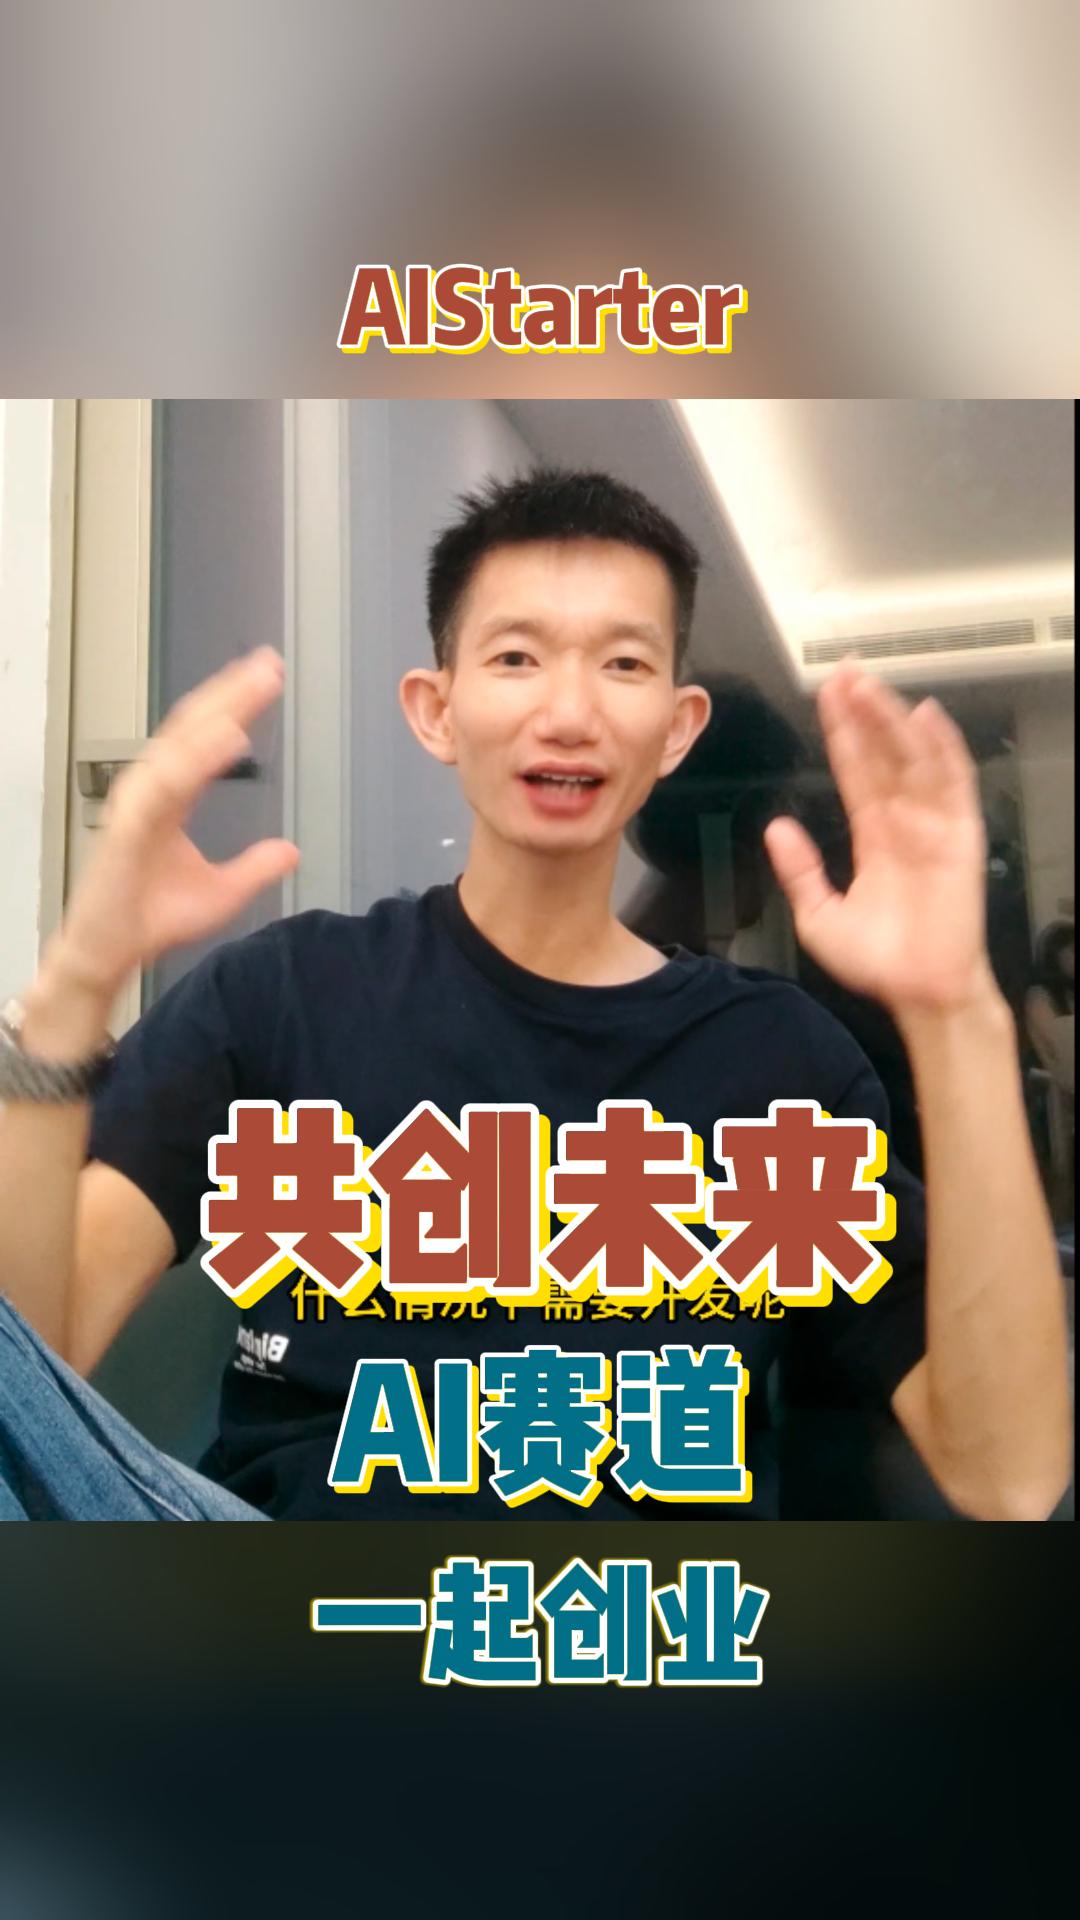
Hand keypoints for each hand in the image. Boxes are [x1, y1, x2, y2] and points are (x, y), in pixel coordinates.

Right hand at [48, 647, 299, 1002]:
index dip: (235, 705)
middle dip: (232, 693)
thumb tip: (292, 850)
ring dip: (220, 712)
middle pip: (194, 727)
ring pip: (181, 746)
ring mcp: (138, 804)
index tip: (268, 676)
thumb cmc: (151, 917)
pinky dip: (198, 758)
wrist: (111, 952)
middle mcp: (152, 789)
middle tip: (269, 663)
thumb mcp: (221, 892)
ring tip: (255, 687)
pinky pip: (168, 785)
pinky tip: (230, 738)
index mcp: (170, 796)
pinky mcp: (129, 826)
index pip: (204, 738)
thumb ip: (254, 868)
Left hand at [763, 659, 992, 1015]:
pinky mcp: (960, 837)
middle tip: (845, 672)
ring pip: (911, 760)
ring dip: (892, 721)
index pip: (855, 772)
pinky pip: (954, 785)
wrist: (918, 993)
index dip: (842, 734)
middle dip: (864, 713)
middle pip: (882, 755)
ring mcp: (933, 826)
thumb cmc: (879, 962)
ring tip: (869, 686)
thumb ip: (799, 871)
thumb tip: (777, 830)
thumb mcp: (819, 916)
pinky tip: (928, 718)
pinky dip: (943, 750)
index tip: (827, 697)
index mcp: (874, 837)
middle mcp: (904, 823)